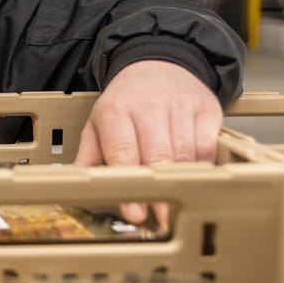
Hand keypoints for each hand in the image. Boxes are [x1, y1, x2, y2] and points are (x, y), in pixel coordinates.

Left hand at [73, 60, 222, 223]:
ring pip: (186, 154)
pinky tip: (196, 181)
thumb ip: (88, 157)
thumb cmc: (125, 101)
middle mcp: (149, 106)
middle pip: (158, 156)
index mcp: (116, 110)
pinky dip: (204, 167)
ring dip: (184, 185)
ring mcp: (180, 106)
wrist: (157, 62)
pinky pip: (208, 146)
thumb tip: (75, 189)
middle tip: (160, 220)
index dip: (130, 183)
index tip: (134, 212)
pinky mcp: (207, 109)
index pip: (123, 151)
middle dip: (161, 192)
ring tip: (179, 210)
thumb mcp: (97, 123)